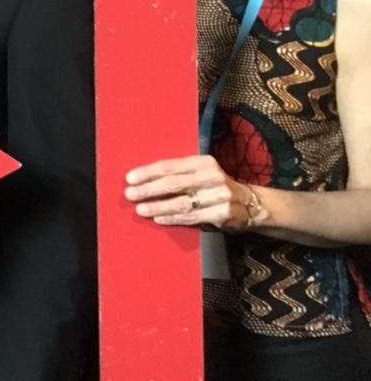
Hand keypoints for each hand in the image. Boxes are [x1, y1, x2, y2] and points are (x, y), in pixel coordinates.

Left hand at [125, 154, 254, 230]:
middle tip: (130, 194)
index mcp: (203, 162)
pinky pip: (191, 217)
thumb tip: (143, 179)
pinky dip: (172, 218)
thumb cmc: (214, 186)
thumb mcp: (200, 173)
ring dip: (158, 206)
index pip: (170, 166)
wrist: (250, 203)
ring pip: (181, 203)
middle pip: (173, 184)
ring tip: (140, 209)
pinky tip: (158, 218)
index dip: (148, 172)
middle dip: (149, 189)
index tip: (130, 178)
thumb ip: (178, 174)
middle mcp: (212, 177)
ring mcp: (218, 196)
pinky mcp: (222, 214)